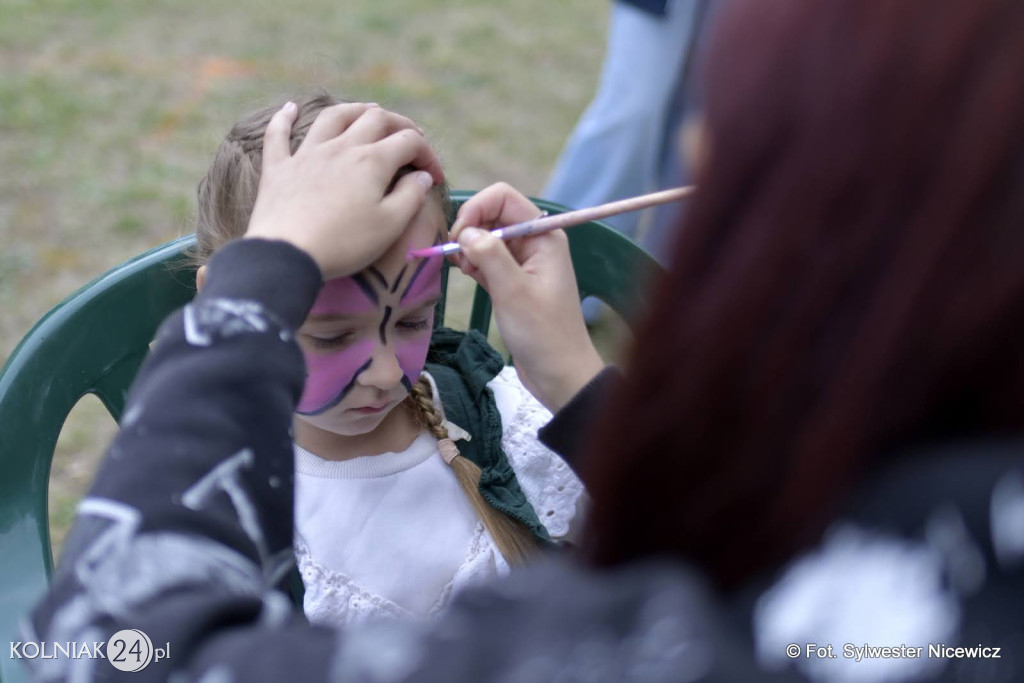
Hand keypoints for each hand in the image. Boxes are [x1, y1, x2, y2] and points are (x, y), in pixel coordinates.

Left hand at [245, 102, 444, 279]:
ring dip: (355, 109)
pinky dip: (285, 118)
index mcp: (372, 161)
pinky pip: (279, 134)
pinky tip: (290, 108)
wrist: (287, 254)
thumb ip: (411, 196)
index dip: (428, 155)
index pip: (409, 142)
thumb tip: (422, 176)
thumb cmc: (344, 243)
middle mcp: (341, 147)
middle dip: (399, 124)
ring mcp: (307, 153)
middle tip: (411, 139)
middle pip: (375, 119)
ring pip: (334, 117)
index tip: (435, 177)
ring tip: (368, 111)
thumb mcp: (390, 225)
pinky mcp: (279, 167)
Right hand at [452, 183, 603, 412]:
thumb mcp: (513, 291)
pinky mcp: (513, 280)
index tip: (458, 236)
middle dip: (469, 228)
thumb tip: (464, 232)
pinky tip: (466, 274)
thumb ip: (489, 254)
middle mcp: (535, 243)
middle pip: (493, 214)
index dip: (476, 209)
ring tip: (462, 269)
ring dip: (469, 247)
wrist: (559, 374)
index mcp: (543, 236)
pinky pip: (487, 258)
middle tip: (455, 256)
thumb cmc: (543, 334)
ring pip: (487, 237)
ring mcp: (524, 262)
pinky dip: (473, 262)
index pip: (503, 197)